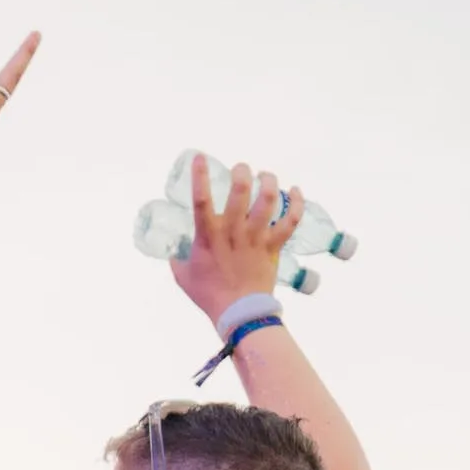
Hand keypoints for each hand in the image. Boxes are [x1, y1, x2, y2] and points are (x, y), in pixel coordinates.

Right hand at [171, 154, 304, 322]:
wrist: (239, 312)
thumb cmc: (209, 294)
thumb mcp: (183, 275)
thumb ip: (177, 259)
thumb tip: (173, 251)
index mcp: (208, 236)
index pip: (201, 199)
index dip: (200, 175)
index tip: (201, 157)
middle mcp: (233, 231)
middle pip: (240, 191)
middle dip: (241, 172)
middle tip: (241, 168)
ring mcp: (256, 237)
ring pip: (267, 201)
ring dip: (268, 182)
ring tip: (266, 175)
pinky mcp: (273, 246)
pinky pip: (290, 221)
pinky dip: (296, 204)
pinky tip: (295, 191)